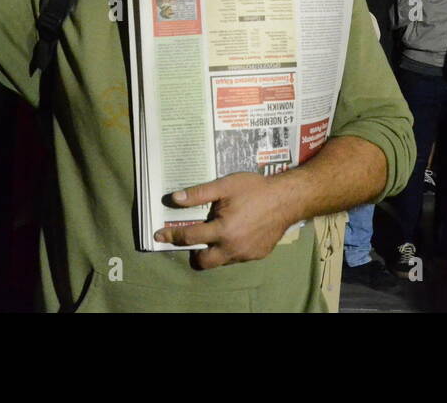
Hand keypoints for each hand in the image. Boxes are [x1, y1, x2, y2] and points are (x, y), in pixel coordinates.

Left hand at [154, 172, 293, 268]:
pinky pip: (237, 257)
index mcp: (222, 230)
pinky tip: (236, 233)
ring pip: (221, 261)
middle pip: (203, 261)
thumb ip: (199, 194)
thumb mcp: (225, 185)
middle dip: (193, 254)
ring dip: (214, 251)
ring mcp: (245, 254)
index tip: (159, 235)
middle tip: (193, 239)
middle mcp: (232, 247)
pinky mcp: (257, 255)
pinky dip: (231, 248)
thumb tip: (174, 199)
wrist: (288, 199)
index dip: (172, 235)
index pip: (189, 237)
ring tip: (216, 233)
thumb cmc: (256, 189)